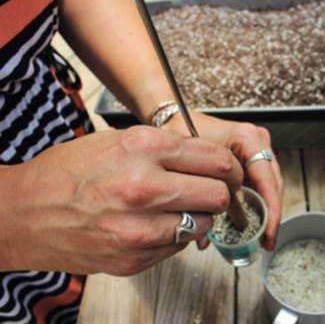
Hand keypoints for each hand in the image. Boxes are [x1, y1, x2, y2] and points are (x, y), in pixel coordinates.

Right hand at [0, 126, 243, 274]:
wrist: (20, 214)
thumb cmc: (67, 173)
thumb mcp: (118, 140)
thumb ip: (166, 148)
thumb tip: (208, 159)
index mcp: (142, 148)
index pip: (216, 159)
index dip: (230, 167)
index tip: (229, 172)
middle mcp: (144, 186)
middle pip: (218, 194)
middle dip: (221, 192)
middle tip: (213, 191)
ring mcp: (138, 227)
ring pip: (203, 224)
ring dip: (199, 216)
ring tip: (180, 208)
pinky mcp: (133, 257)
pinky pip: (177, 246)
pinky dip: (175, 235)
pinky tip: (156, 224)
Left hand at [165, 113, 283, 250]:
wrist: (176, 118)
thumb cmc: (182, 131)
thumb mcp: (188, 161)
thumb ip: (200, 198)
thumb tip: (206, 236)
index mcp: (247, 138)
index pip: (267, 179)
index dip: (271, 210)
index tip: (268, 232)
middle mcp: (257, 143)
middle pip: (272, 186)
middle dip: (270, 216)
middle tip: (266, 241)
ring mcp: (256, 151)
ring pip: (268, 188)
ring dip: (264, 213)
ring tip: (261, 237)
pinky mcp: (250, 160)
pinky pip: (259, 186)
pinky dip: (256, 205)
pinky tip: (251, 223)